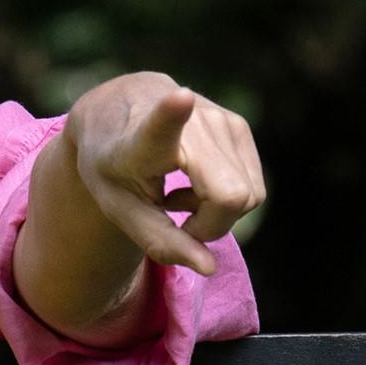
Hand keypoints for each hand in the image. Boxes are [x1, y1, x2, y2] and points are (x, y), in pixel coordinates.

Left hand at [63, 74, 264, 277]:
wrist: (115, 109)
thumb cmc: (113, 167)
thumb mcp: (119, 209)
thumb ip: (160, 242)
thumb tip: (209, 267)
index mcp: (142, 138)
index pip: (161, 126)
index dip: (172, 115)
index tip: (180, 97)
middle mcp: (188, 120)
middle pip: (230, 196)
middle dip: (210, 224)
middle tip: (171, 213)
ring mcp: (219, 119)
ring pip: (247, 196)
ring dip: (216, 211)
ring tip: (176, 193)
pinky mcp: (239, 125)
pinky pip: (252, 187)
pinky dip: (227, 197)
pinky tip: (194, 180)